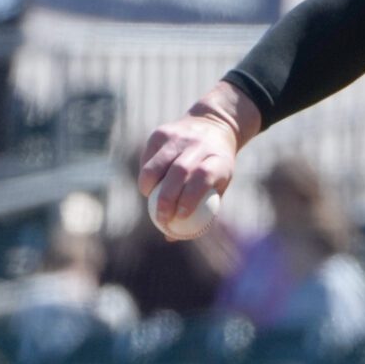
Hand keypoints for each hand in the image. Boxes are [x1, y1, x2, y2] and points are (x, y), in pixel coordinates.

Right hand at [138, 80, 259, 237]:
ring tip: (149, 200)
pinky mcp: (161, 133)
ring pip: (158, 164)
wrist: (213, 125)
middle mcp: (199, 145)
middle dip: (166, 199)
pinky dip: (145, 173)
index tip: (180, 217)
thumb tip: (171, 237)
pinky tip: (148, 185)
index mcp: (219, 159)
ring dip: (149, 186)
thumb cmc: (216, 166)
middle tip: (161, 218)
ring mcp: (179, 136)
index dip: (190, 198)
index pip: (203, 177)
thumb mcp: (219, 186)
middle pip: (179, 172)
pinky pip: (148, 157)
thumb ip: (199, 211)